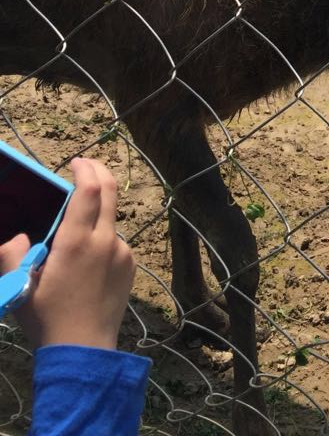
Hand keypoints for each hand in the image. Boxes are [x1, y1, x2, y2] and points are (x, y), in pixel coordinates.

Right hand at [0, 157, 134, 349]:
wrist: (83, 350)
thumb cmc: (48, 319)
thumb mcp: (19, 289)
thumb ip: (13, 257)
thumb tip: (19, 236)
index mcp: (77, 242)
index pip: (89, 190)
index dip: (85, 169)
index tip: (75, 162)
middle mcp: (105, 240)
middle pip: (109, 191)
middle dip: (98, 171)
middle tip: (85, 166)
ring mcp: (122, 252)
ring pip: (111, 219)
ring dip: (97, 212)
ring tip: (76, 231)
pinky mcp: (130, 265)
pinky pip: (116, 241)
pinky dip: (103, 237)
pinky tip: (88, 259)